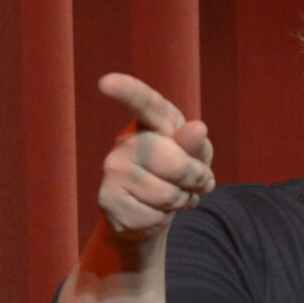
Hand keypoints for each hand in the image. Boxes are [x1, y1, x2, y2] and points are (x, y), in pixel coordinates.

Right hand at [95, 73, 214, 241]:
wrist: (152, 211)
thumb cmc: (178, 173)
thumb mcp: (197, 156)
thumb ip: (196, 144)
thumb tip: (197, 129)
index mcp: (150, 122)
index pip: (142, 102)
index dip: (126, 91)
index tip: (106, 82)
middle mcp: (125, 142)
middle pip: (174, 163)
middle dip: (195, 179)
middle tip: (195, 182)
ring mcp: (112, 171)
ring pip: (166, 195)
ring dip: (180, 201)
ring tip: (172, 197)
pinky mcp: (107, 201)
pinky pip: (153, 217)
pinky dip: (163, 220)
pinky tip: (155, 212)